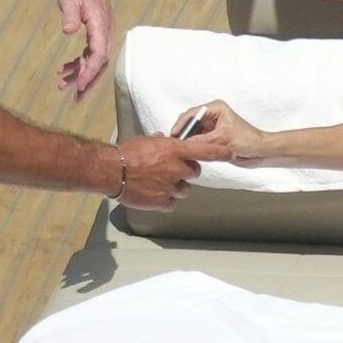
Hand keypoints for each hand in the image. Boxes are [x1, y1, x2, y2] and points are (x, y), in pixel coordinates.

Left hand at [55, 0, 112, 99]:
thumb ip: (70, 15)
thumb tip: (69, 30)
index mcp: (101, 25)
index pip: (99, 55)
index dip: (90, 72)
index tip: (79, 86)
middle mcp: (105, 31)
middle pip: (100, 63)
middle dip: (88, 82)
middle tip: (75, 99)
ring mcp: (101, 31)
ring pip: (95, 60)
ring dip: (81, 74)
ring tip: (62, 85)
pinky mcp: (96, 30)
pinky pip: (90, 52)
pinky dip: (79, 63)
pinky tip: (64, 69)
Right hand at [112, 129, 231, 210]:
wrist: (111, 171)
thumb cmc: (127, 153)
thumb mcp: (147, 140)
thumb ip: (161, 142)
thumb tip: (163, 140)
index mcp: (175, 150)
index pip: (206, 151)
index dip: (220, 153)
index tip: (231, 153)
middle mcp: (177, 169)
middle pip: (194, 172)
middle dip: (186, 171)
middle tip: (171, 169)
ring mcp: (171, 187)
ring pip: (185, 190)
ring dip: (177, 187)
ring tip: (160, 183)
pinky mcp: (163, 202)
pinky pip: (172, 202)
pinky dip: (166, 199)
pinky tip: (154, 194)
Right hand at [168, 100, 268, 166]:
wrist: (260, 152)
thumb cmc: (248, 140)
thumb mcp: (222, 140)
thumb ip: (202, 141)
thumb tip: (185, 144)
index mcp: (216, 108)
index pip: (192, 113)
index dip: (182, 123)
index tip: (174, 133)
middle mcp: (212, 115)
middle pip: (190, 122)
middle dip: (183, 132)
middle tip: (175, 142)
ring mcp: (212, 127)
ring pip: (192, 132)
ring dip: (187, 140)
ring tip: (180, 149)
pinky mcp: (213, 137)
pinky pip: (198, 141)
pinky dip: (193, 146)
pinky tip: (189, 152)